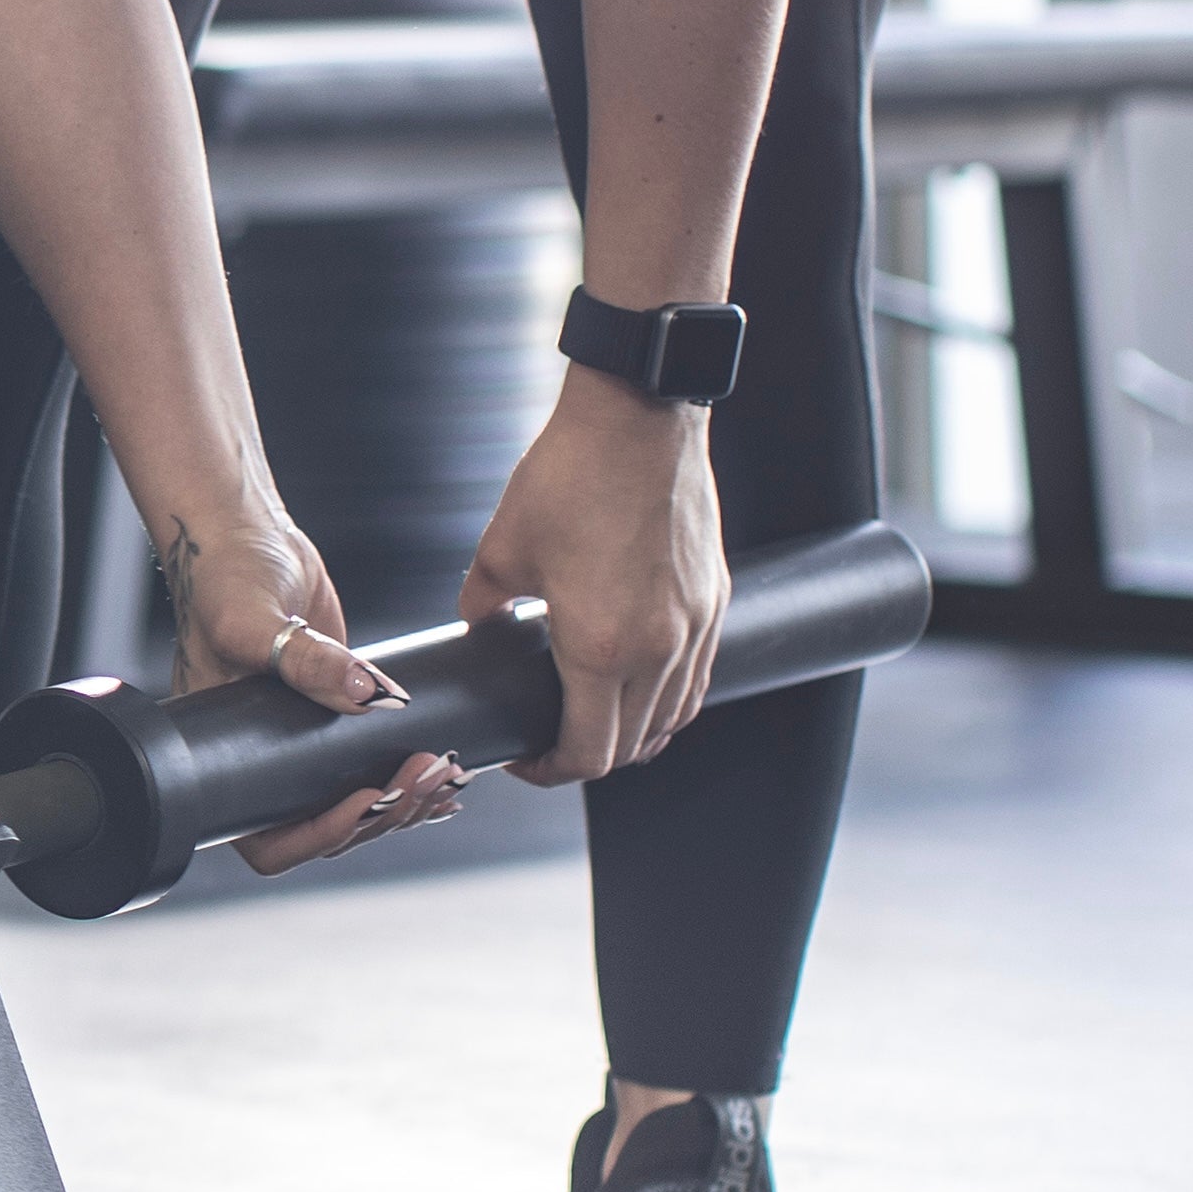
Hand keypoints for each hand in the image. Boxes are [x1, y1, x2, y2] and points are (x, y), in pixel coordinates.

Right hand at [157, 499, 463, 875]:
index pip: (265, 838)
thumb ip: (306, 660)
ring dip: (405, 801)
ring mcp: (300, 741)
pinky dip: (407, 778)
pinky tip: (443, 773)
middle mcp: (260, 759)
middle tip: (426, 776)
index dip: (319, 836)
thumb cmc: (220, 576)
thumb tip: (369, 696)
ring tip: (444, 776)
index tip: (364, 801)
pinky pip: (370, 766)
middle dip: (381, 813)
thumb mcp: (250, 620)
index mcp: (222, 758)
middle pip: (323, 828)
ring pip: (355, 806)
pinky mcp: (334, 715)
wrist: (244, 535)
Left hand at [462, 369, 729, 786]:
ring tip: (593, 720)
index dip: (551, 770)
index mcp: (600, 648)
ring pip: (672, 718)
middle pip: (632, 746)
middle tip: (548, 739)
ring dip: (633, 734)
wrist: (637, 421)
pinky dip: (668, 699)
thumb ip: (483, 607)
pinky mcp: (715, 602)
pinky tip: (639, 686)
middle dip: (586, 756)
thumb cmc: (568, 478)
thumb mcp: (500, 550)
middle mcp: (659, 650)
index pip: (589, 753)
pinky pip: (698, 679)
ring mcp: (696, 628)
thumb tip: (477, 632)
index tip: (525, 758)